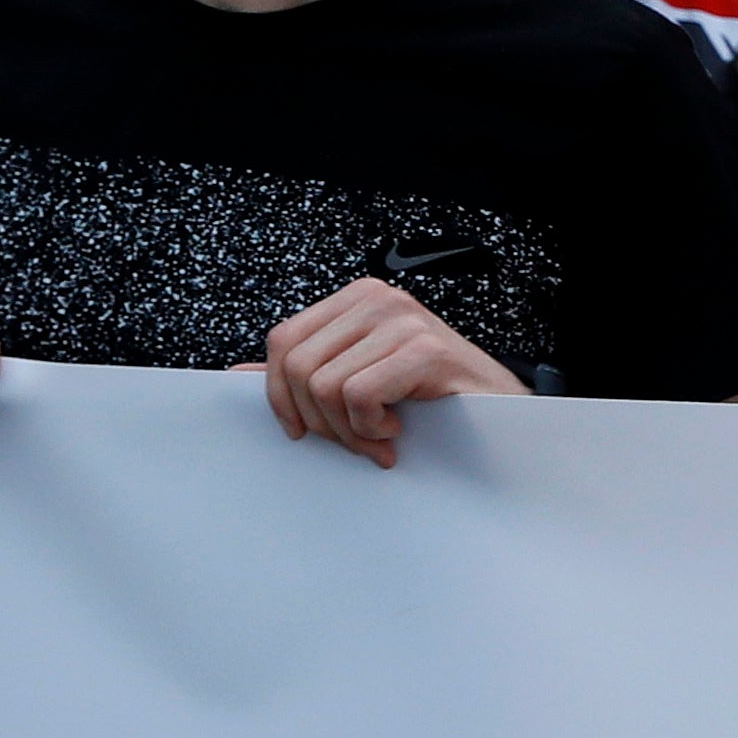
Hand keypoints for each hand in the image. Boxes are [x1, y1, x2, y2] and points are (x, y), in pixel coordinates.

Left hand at [258, 275, 528, 466]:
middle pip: (297, 366)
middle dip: (317, 420)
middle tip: (352, 438)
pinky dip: (372, 429)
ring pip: (324, 385)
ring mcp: (403, 319)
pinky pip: (359, 396)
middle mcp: (378, 299)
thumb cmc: (430, 400)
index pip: (283, 340)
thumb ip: (304, 373)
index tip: (303, 428)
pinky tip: (397, 430)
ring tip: (379, 436)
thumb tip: (238, 374)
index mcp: (356, 300)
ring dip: (349, 431)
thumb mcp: (358, 379)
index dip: (279, 395)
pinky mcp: (425, 348)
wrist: (499, 418)